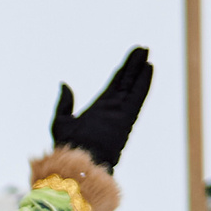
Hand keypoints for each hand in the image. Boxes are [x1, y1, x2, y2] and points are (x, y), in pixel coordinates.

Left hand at [50, 47, 152, 169]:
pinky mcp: (126, 117)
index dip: (123, 70)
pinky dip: (144, 82)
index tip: (130, 57)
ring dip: (140, 69)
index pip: (114, 84)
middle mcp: (112, 108)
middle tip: (142, 48)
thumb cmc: (68, 147)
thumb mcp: (61, 121)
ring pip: (133, 85)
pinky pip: (138, 96)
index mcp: (99, 109)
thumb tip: (64, 84)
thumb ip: (64, 103)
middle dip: (134, 64)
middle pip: (126, 81)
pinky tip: (149, 67)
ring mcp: (120, 112)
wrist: (78, 163)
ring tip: (146, 52)